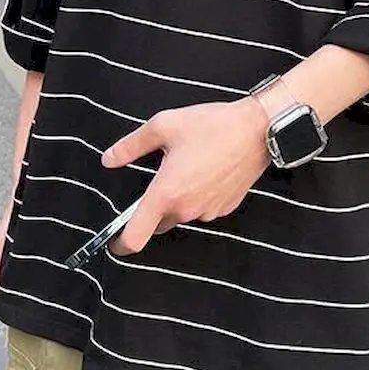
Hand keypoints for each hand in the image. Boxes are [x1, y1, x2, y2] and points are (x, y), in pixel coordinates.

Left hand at [101, 98, 269, 254]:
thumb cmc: (213, 126)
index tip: (114, 241)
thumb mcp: (163, 126)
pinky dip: (198, 195)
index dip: (120, 243)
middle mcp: (186, 209)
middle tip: (162, 176)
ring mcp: (208, 211)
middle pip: (158, 222)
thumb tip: (109, 159)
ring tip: (189, 166)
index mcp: (166, 193)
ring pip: (181, 214)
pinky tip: (205, 170)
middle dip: (154, 207)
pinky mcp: (225, 208)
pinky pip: (202, 208)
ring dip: (178, 198)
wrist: (258, 130)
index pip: (135, 236)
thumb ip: (131, 146)